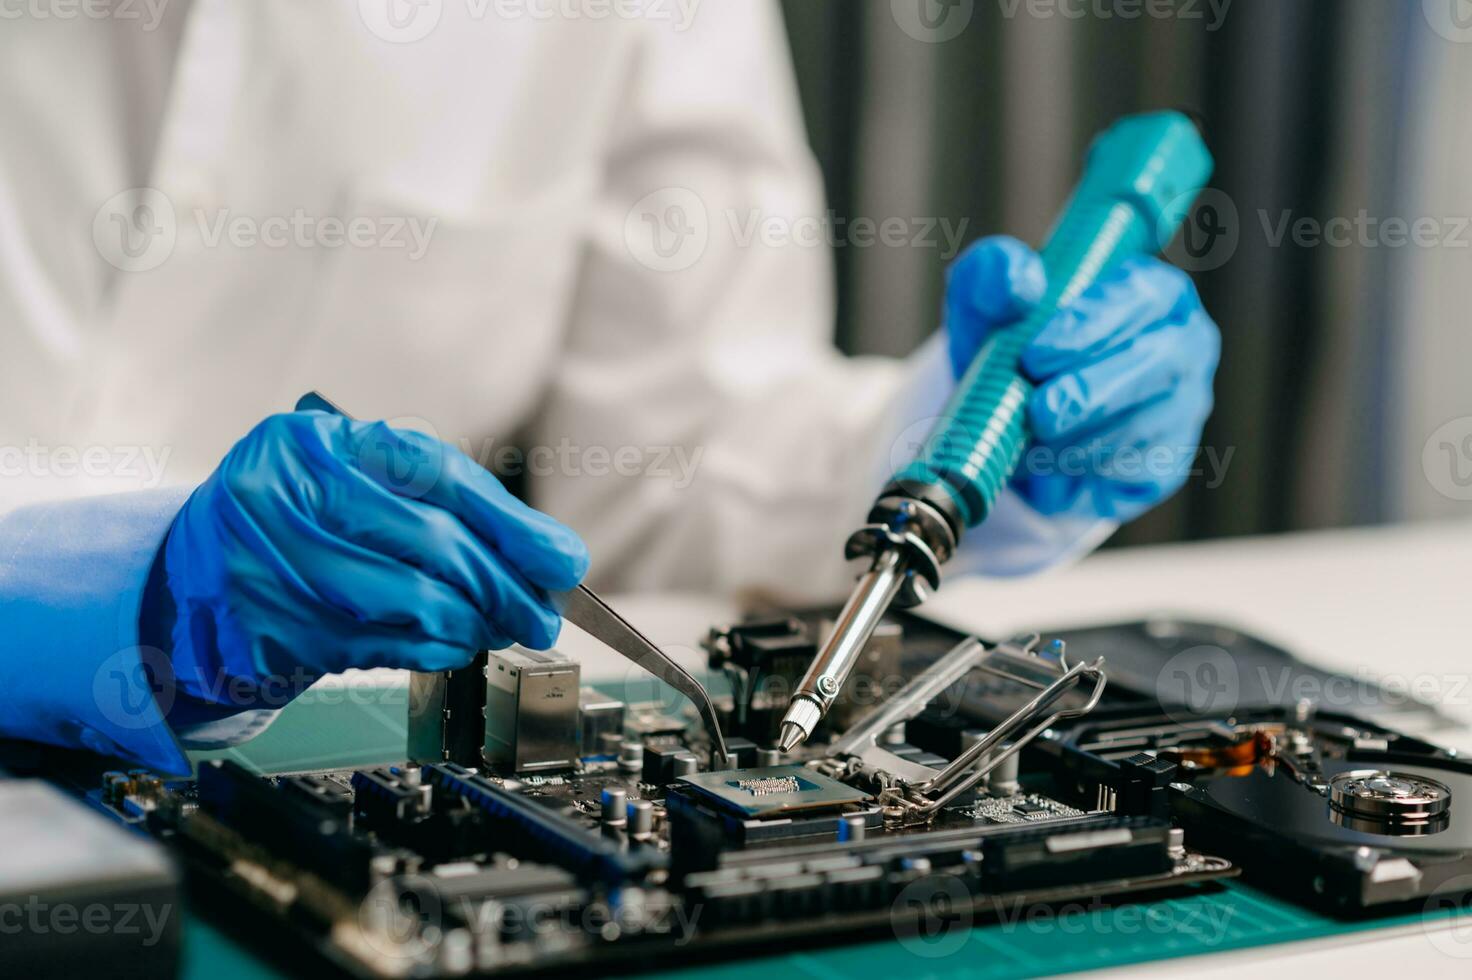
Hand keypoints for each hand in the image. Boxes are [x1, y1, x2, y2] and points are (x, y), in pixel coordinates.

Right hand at [144, 412, 588, 704]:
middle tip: (544, 611)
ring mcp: (271, 568)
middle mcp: (285, 497)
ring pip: (412, 602)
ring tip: (503, 627)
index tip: (562, 561)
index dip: (511, 522)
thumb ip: (441, 498)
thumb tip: (546, 552)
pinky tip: (457, 644)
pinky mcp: (271, 634)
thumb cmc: (299, 516)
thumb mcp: (355, 477)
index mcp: (313, 442)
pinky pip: (381, 648)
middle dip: (505, 584)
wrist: (196, 571)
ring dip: (475, 623)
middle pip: (432, 543)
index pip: (435, 476)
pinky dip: (435, 649)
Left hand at [944, 235, 1219, 521]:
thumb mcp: (988, 297)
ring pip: (1147, 423)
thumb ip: (997, 273)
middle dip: (1093, 392)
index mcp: (1153, 289)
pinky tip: (1048, 461)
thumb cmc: (1011, 338)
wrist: (1008, 408)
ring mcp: (1184, 403)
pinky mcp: (1168, 457)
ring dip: (1083, 436)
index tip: (1035, 356)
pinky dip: (1085, 467)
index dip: (1091, 326)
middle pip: (1160, 362)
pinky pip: (1137, 467)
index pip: (1141, 296)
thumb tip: (1024, 283)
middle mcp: (1183, 342)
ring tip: (1030, 438)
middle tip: (1039, 412)